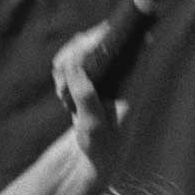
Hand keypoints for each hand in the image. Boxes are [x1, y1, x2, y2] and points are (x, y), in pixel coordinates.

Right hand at [50, 25, 129, 171]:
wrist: (92, 161)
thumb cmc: (101, 146)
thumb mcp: (93, 125)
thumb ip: (85, 94)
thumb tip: (73, 64)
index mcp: (133, 81)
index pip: (133, 44)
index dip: (114, 33)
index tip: (92, 38)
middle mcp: (121, 73)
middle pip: (102, 39)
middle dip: (78, 49)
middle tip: (62, 68)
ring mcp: (105, 76)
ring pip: (84, 49)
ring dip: (67, 61)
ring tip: (61, 89)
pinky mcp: (90, 80)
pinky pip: (74, 62)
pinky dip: (63, 71)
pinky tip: (60, 92)